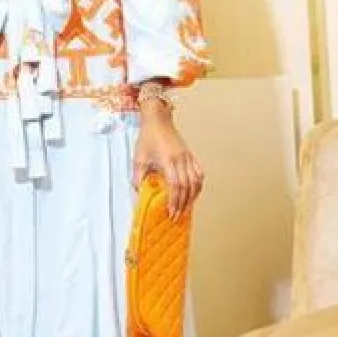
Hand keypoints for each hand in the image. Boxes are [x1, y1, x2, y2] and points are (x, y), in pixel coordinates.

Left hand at [133, 101, 203, 218]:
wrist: (157, 121)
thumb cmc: (147, 138)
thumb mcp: (139, 158)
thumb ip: (138, 176)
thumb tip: (139, 193)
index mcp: (167, 160)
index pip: (175, 185)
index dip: (175, 200)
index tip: (171, 212)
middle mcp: (180, 159)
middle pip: (187, 186)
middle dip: (183, 203)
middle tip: (178, 215)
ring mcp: (187, 157)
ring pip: (196, 181)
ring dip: (192, 196)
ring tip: (186, 208)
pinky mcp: (190, 155)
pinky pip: (199, 173)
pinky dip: (198, 185)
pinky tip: (194, 193)